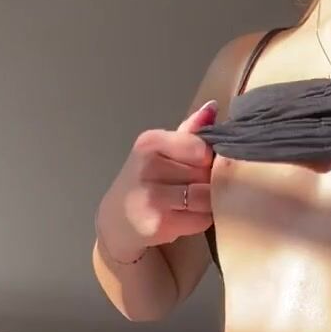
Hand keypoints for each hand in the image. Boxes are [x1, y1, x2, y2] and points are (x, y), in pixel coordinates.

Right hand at [96, 101, 217, 261]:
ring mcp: (152, 197)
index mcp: (150, 142)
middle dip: (209, 182)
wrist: (117, 220)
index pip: (200, 147)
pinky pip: (201, 219)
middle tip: (196, 187)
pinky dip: (202, 219)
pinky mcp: (159, 224)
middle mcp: (148, 166)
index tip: (201, 165)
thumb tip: (213, 107)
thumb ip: (189, 131)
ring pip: (206, 197)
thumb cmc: (147, 182)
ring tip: (194, 203)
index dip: (209, 159)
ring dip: (208, 202)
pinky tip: (187, 217)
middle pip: (205, 173)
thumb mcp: (161, 151)